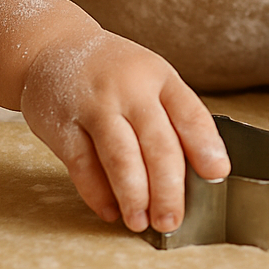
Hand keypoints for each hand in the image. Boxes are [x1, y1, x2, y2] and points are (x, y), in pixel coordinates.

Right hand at [19, 28, 228, 232]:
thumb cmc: (111, 71)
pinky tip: (110, 212)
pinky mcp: (62, 125)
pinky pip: (83, 166)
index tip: (217, 173)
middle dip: (168, 188)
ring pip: (120, 157)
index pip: (190, 113)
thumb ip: (171, 117)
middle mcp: (129, 89)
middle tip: (172, 220)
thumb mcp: (149, 78)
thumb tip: (197, 173)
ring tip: (141, 222)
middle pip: (157, 144)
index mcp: (158, 77)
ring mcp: (94, 106)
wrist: (51, 46)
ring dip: (134, 196)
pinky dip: (98, 194)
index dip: (205, 145)